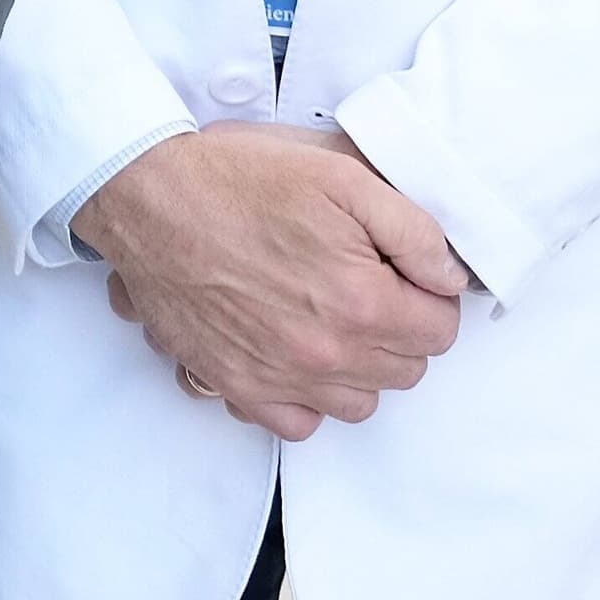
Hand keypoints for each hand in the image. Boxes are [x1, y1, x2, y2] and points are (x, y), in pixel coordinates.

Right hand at [76, 126, 468, 439]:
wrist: (149, 198)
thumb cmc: (238, 180)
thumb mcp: (342, 176)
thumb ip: (414, 230)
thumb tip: (450, 277)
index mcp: (362, 301)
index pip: (442, 330)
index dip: (429, 295)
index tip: (402, 271)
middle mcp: (326, 352)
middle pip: (406, 369)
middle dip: (398, 328)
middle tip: (364, 284)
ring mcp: (280, 376)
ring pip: (360, 403)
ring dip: (359, 367)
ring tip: (331, 318)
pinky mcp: (237, 386)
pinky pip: (299, 424)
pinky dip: (307, 397)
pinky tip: (295, 352)